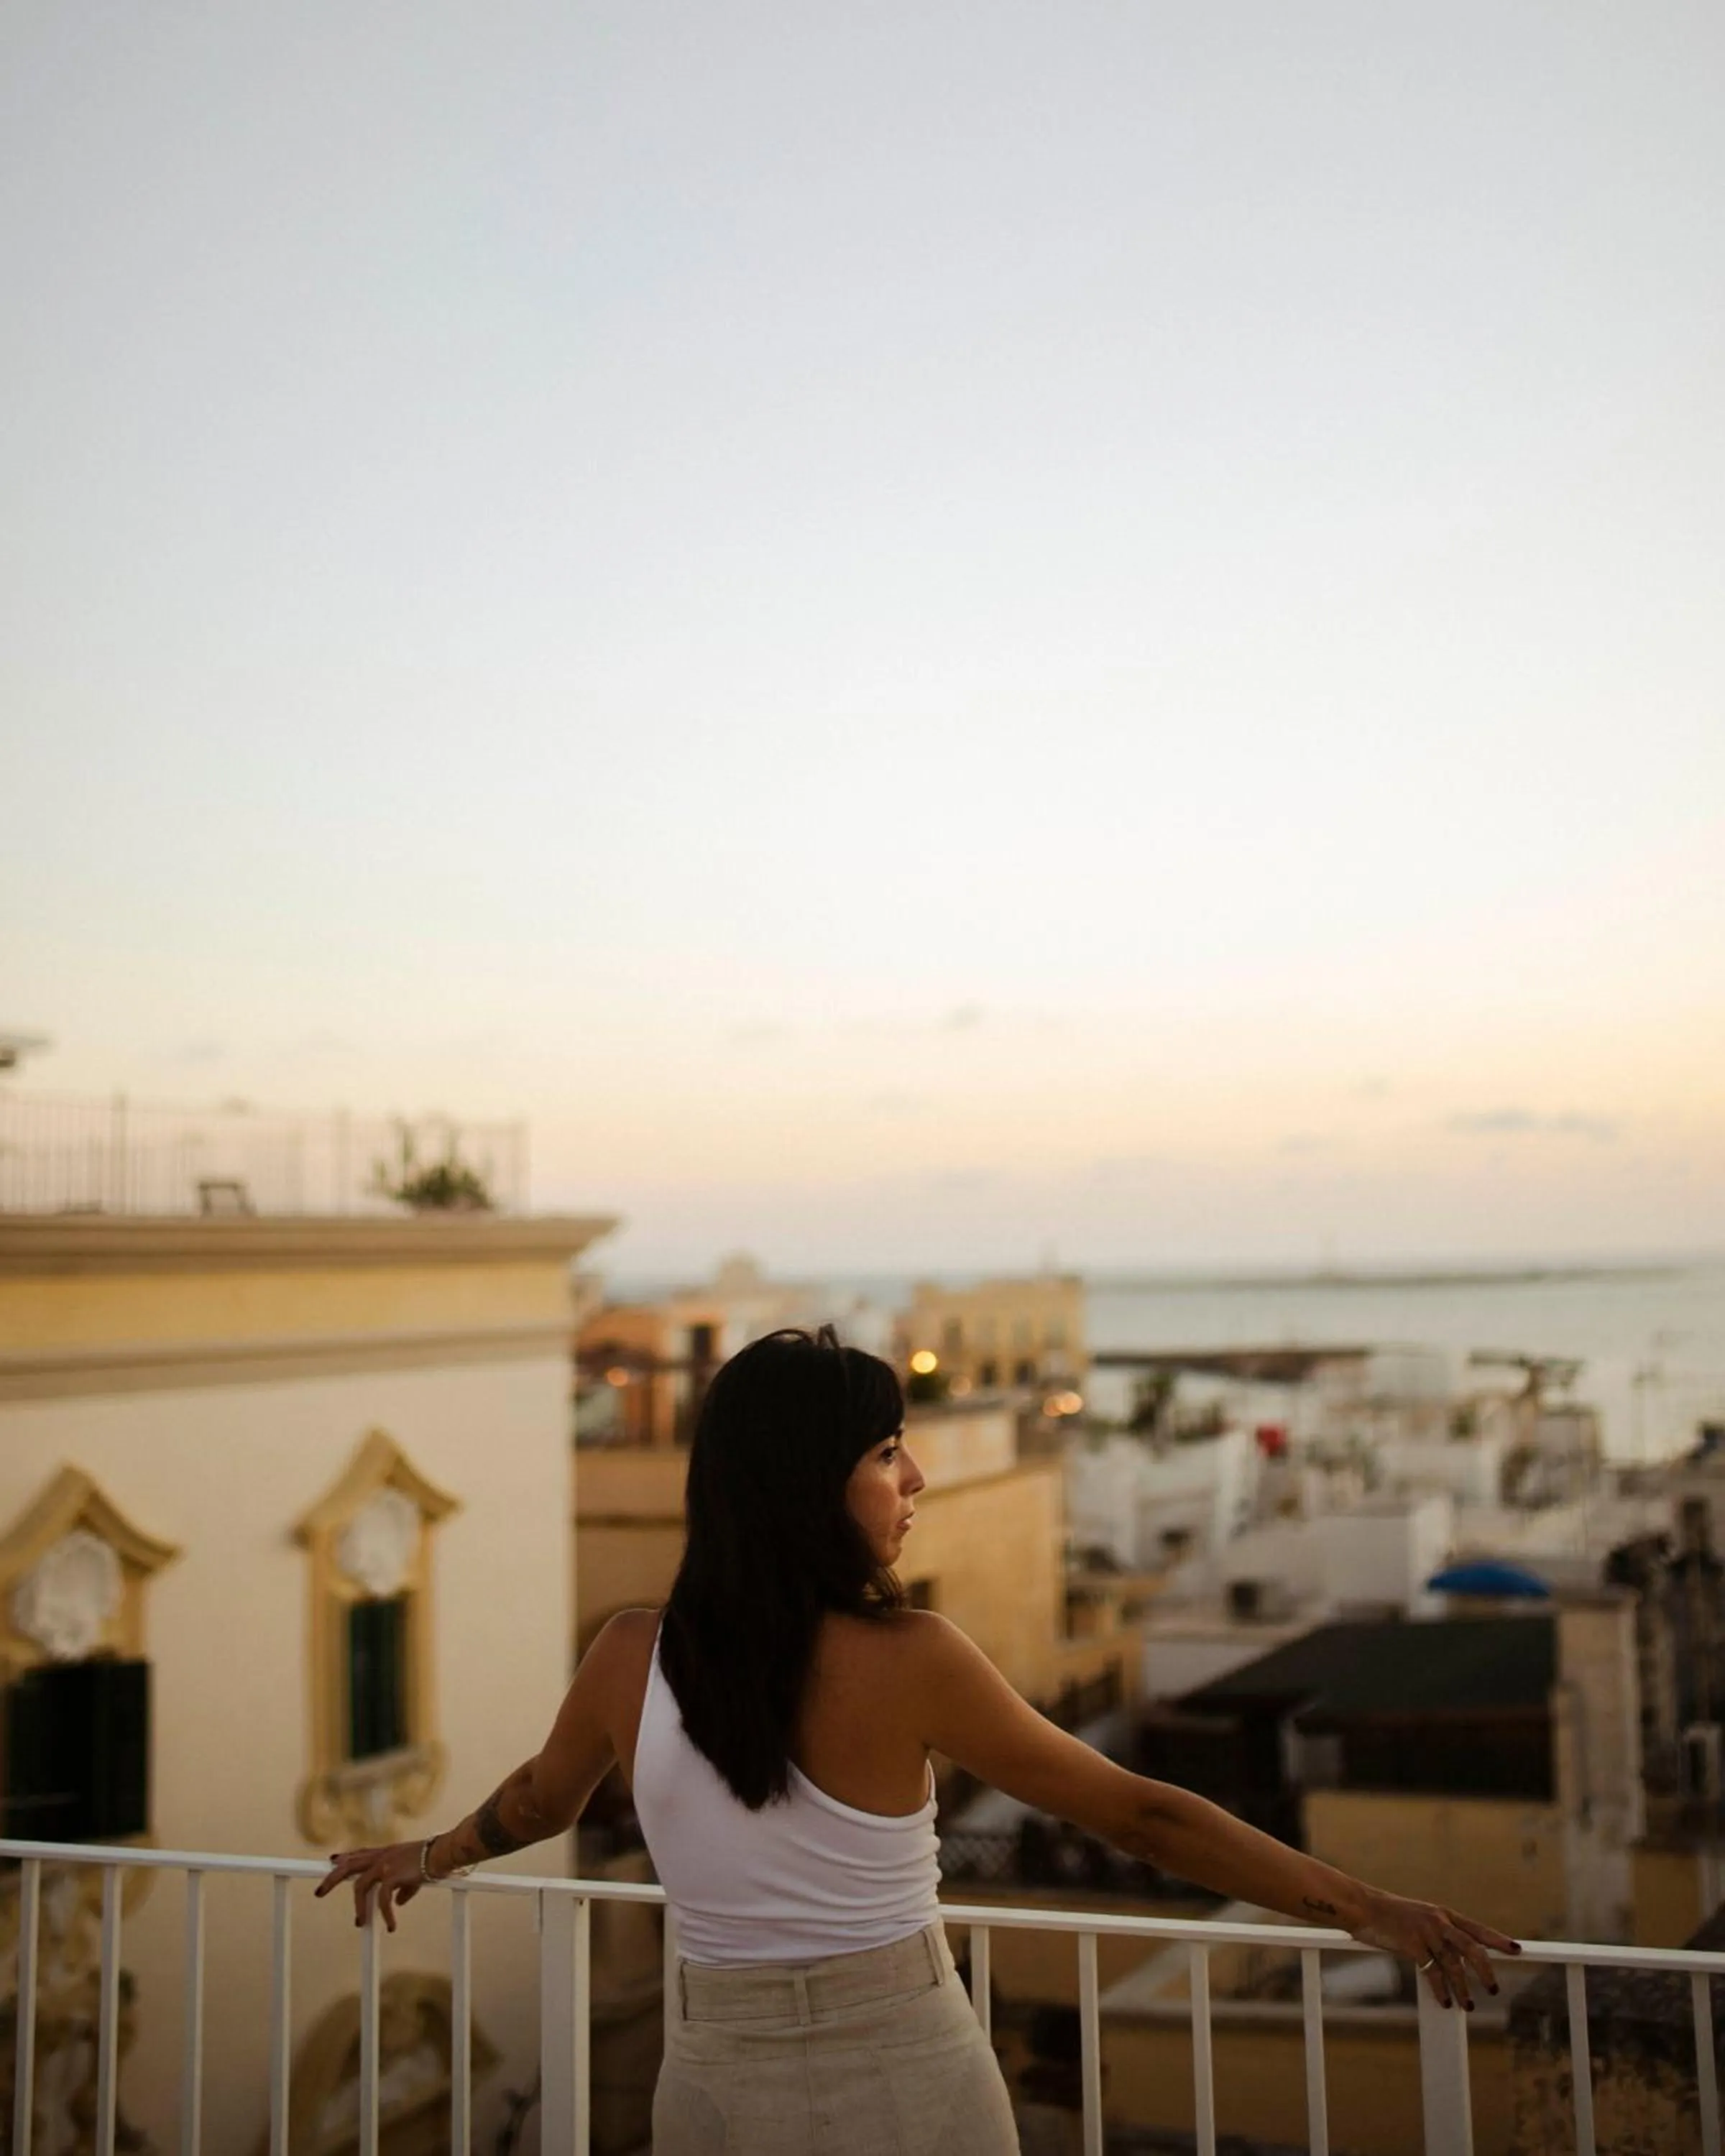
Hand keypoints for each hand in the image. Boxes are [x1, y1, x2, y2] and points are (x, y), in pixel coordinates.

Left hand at [315, 1840, 425, 1931]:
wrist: (443, 1852)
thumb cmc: (433, 1859)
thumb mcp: (413, 1873)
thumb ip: (403, 1887)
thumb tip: (398, 1902)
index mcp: (386, 1852)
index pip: (360, 1853)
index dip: (345, 1857)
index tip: (333, 1860)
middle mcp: (382, 1856)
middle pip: (348, 1865)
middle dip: (331, 1879)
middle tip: (318, 1892)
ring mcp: (385, 1864)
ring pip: (360, 1885)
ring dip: (358, 1907)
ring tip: (359, 1923)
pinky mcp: (392, 1875)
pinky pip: (383, 1899)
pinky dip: (386, 1914)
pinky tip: (391, 1926)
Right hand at [1349, 1889, 1520, 2009]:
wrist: (1364, 1907)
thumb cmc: (1391, 1915)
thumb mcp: (1420, 1919)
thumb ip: (1439, 1935)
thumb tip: (1457, 1959)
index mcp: (1444, 1914)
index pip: (1478, 1929)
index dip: (1498, 1940)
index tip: (1517, 1950)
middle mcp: (1439, 1921)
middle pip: (1473, 1948)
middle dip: (1485, 1971)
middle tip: (1492, 1989)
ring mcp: (1426, 1932)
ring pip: (1453, 1965)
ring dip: (1463, 1988)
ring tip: (1468, 2005)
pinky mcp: (1412, 1944)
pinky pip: (1432, 1972)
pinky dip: (1441, 1989)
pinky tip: (1445, 2000)